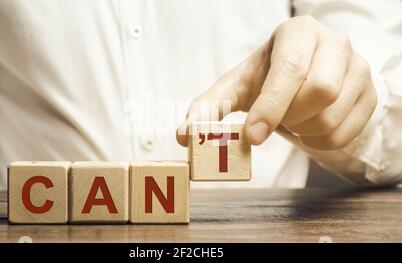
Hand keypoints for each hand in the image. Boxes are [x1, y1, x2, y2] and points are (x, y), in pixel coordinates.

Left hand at [176, 16, 376, 150]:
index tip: (252, 135)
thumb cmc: (266, 78)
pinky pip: (347, 133)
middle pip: (320, 91)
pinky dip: (320, 141)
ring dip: (303, 130)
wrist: (302, 77)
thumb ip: (208, 107)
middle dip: (290, 116)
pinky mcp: (370, 93)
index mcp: (298, 32)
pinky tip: (309, 127)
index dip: (271, 106)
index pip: (291, 69)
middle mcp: (335, 42)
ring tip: (292, 119)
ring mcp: (359, 67)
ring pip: (333, 115)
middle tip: (277, 118)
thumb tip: (185, 136)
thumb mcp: (236, 86)